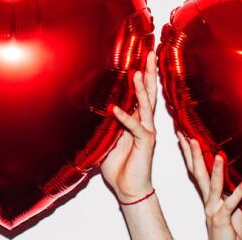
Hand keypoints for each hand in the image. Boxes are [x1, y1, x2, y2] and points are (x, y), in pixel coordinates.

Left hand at [101, 51, 158, 203]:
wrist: (128, 188)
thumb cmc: (119, 165)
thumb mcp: (107, 138)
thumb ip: (105, 122)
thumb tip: (91, 107)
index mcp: (136, 119)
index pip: (140, 92)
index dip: (141, 74)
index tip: (140, 56)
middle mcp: (145, 122)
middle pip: (149, 92)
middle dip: (149, 72)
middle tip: (150, 53)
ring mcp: (147, 131)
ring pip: (146, 105)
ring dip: (141, 89)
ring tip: (137, 72)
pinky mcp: (145, 142)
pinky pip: (135, 127)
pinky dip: (125, 117)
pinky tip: (115, 109)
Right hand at [177, 134, 241, 239]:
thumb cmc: (229, 229)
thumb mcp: (232, 204)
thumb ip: (232, 188)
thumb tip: (239, 171)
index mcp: (208, 195)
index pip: (196, 170)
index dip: (190, 154)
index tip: (185, 137)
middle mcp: (208, 200)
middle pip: (199, 174)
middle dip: (194, 156)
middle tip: (191, 138)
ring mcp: (213, 209)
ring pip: (213, 187)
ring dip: (217, 171)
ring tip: (220, 155)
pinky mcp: (222, 219)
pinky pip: (230, 205)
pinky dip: (238, 194)